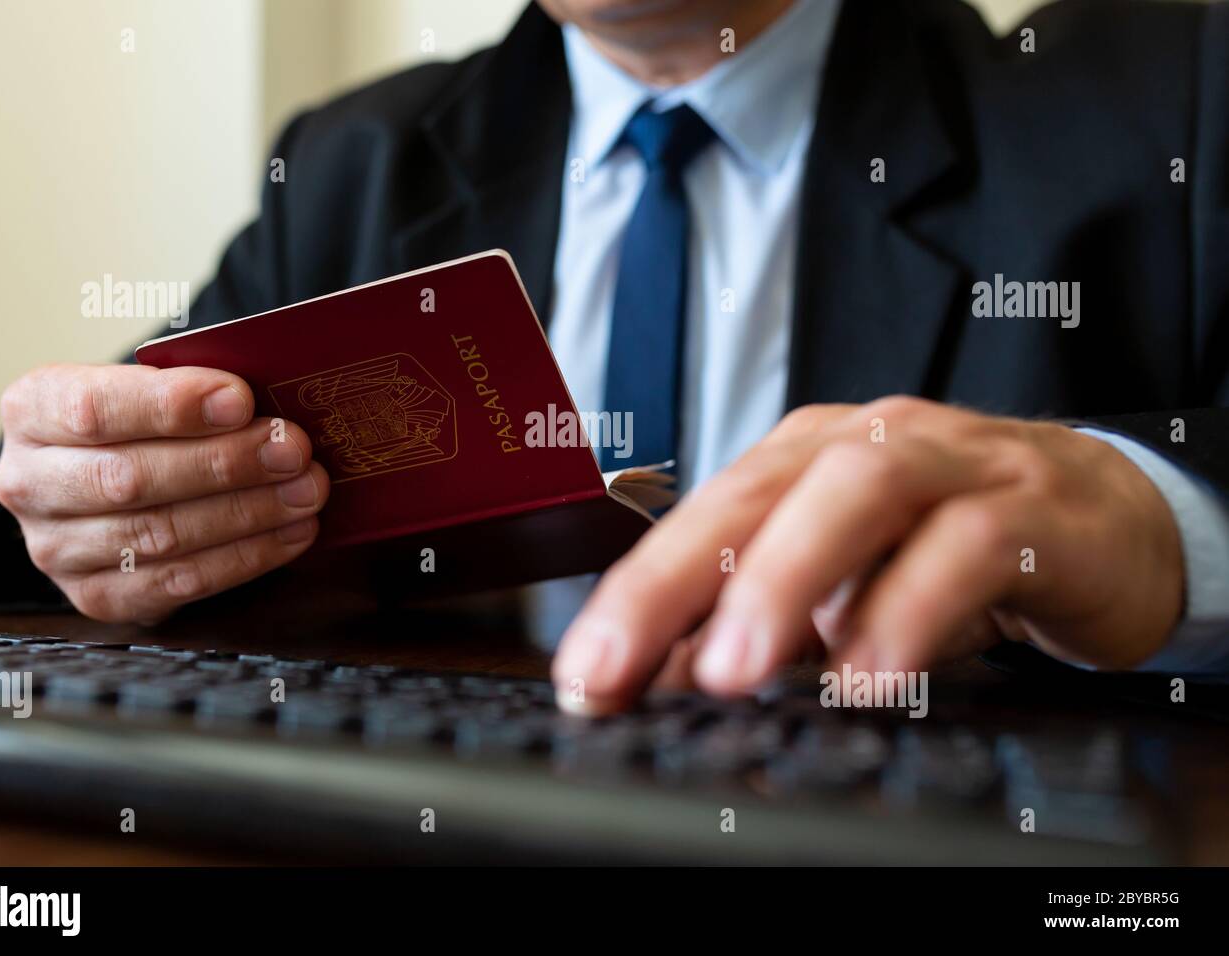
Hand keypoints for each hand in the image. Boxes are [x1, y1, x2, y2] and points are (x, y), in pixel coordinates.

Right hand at [0, 364, 328, 622]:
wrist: (101, 479)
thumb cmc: (139, 421)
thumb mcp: (146, 385)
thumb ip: (191, 388)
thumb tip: (268, 401)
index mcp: (32, 410)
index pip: (95, 409)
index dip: (170, 407)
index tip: (241, 399)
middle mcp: (29, 483)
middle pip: (130, 479)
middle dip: (225, 464)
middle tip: (294, 449)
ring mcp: (56, 549)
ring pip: (159, 535)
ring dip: (247, 513)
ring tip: (306, 490)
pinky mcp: (96, 597)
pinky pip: (179, 582)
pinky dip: (246, 556)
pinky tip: (293, 532)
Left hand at [551, 396, 1183, 712]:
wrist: (1108, 524)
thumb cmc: (958, 549)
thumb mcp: (845, 592)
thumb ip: (764, 625)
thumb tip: (662, 677)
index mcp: (805, 460)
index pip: (700, 517)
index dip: (635, 593)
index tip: (585, 673)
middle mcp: (866, 444)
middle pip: (755, 493)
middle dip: (674, 580)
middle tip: (620, 668)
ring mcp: (951, 463)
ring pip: (857, 492)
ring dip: (784, 580)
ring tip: (734, 671)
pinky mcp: (1031, 506)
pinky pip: (966, 545)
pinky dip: (911, 609)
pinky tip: (873, 674)